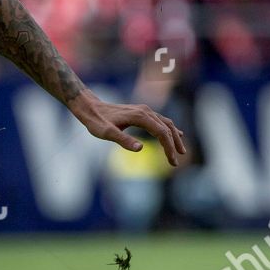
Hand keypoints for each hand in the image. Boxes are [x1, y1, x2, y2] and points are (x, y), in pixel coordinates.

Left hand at [68, 90, 188, 165]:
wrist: (90, 108)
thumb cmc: (96, 121)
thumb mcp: (107, 133)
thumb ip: (123, 140)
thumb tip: (141, 148)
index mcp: (140, 116)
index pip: (161, 133)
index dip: (168, 147)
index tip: (172, 161)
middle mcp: (145, 111)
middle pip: (167, 128)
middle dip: (174, 145)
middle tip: (176, 162)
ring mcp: (144, 111)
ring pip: (166, 124)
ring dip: (174, 137)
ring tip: (180, 151)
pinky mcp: (141, 112)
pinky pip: (160, 121)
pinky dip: (169, 129)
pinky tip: (176, 134)